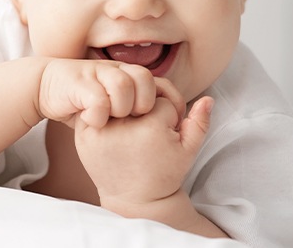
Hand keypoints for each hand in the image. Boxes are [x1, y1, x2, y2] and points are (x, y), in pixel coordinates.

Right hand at [38, 59, 181, 127]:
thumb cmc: (82, 98)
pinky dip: (98, 115)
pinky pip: (97, 99)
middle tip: (131, 120)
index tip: (162, 124)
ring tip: (111, 120)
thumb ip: (131, 107)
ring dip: (120, 108)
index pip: (159, 82)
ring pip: (123, 85)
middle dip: (143, 104)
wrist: (46, 84)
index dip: (164, 103)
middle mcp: (114, 70)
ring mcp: (96, 74)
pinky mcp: (78, 84)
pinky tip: (92, 122)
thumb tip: (160, 122)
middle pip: (145, 78)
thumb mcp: (111, 101)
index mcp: (126, 74)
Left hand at [74, 92, 213, 204]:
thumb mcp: (187, 151)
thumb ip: (200, 123)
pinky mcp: (84, 134)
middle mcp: (123, 126)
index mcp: (151, 127)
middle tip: (147, 131)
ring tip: (131, 130)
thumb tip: (208, 99)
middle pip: (138, 93)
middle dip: (146, 106)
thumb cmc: (163, 172)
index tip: (165, 134)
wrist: (133, 199)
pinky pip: (98, 107)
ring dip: (125, 106)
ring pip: (118, 97)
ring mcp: (101, 129)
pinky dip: (105, 112)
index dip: (168, 114)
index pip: (162, 99)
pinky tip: (113, 128)